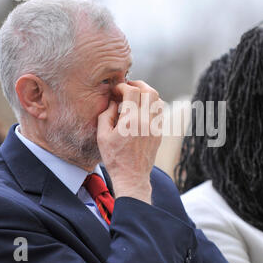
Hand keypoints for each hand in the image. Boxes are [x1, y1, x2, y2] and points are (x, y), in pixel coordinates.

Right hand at [96, 81, 163, 204]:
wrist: (132, 176)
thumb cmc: (115, 158)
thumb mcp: (102, 136)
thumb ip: (106, 114)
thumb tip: (113, 101)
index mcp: (131, 120)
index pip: (132, 91)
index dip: (123, 86)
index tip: (116, 91)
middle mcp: (146, 121)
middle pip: (150, 91)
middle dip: (138, 85)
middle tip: (128, 88)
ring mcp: (155, 127)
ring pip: (158, 100)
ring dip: (147, 94)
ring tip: (135, 97)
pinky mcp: (159, 133)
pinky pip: (160, 112)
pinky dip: (151, 105)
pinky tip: (141, 110)